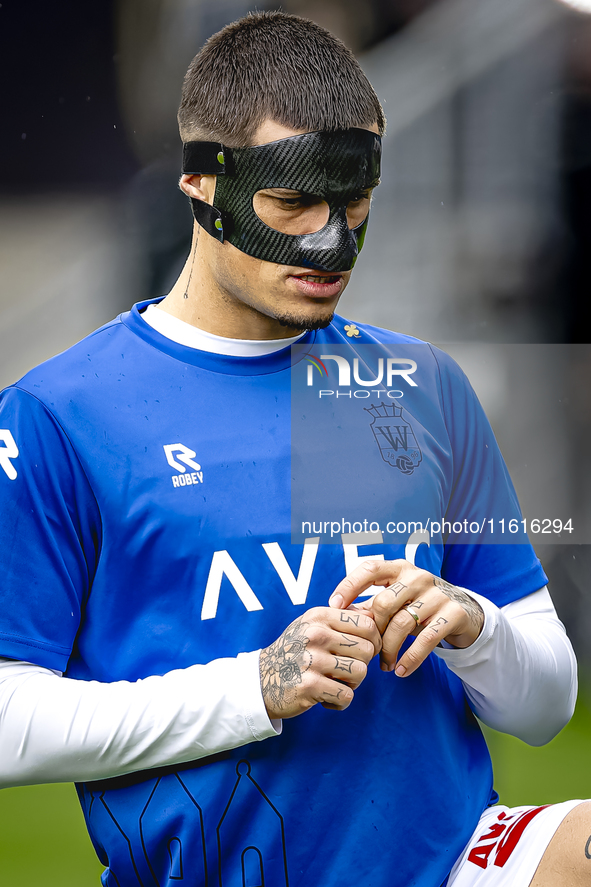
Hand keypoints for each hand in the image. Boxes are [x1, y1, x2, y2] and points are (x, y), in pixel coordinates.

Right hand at [259, 607, 381, 719]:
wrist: (261, 680)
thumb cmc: (295, 652)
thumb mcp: (312, 626)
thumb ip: (341, 620)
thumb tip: (374, 617)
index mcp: (319, 616)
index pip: (367, 624)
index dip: (374, 640)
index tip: (365, 651)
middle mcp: (315, 634)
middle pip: (367, 650)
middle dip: (361, 664)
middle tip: (344, 671)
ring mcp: (311, 660)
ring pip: (360, 673)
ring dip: (351, 684)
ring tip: (334, 683)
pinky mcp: (309, 686)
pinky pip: (346, 696)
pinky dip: (339, 702)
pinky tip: (325, 698)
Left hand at [328, 560, 483, 677]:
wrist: (463, 612)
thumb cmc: (418, 605)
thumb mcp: (396, 601)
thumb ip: (369, 607)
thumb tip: (337, 618)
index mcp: (400, 568)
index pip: (370, 569)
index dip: (349, 586)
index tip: (334, 606)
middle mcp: (418, 577)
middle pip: (384, 603)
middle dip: (373, 631)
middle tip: (369, 650)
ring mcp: (437, 594)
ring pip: (402, 623)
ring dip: (389, 650)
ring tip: (384, 666)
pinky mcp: (453, 613)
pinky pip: (427, 639)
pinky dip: (411, 658)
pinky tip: (401, 670)